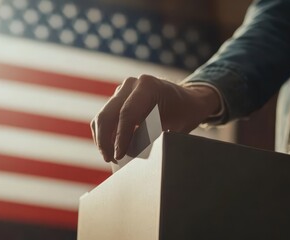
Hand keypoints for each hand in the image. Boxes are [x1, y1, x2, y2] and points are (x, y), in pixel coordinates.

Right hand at [91, 74, 220, 162]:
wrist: (187, 100)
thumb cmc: (184, 113)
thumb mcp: (175, 125)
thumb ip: (155, 136)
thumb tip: (135, 152)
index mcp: (148, 86)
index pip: (127, 114)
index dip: (121, 137)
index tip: (119, 156)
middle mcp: (132, 85)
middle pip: (108, 114)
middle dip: (106, 140)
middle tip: (111, 159)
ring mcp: (122, 90)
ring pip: (103, 116)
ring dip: (103, 138)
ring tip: (110, 157)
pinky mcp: (118, 99)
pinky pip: (105, 117)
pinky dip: (105, 134)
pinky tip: (111, 148)